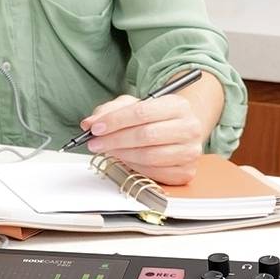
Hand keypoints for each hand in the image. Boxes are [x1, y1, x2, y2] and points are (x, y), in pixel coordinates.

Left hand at [81, 92, 210, 184]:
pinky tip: (126, 159)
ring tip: (109, 150)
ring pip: (149, 156)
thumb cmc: (155, 118)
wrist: (180, 131)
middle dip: (115, 140)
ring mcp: (190, 151)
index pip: (142, 112)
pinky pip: (155, 173)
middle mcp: (190, 127)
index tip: (95, 128)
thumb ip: (109, 111)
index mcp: (178, 105)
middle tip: (95, 143)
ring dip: (122, 155)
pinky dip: (135, 167)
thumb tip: (89, 123)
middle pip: (146, 135)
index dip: (115, 121)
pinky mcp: (186, 171)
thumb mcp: (133, 105)